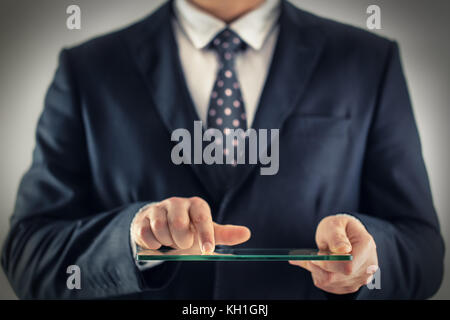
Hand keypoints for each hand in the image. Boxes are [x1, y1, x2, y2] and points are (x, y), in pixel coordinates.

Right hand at [131, 197, 250, 252]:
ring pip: (161, 228)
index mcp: (196, 205)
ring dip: (167, 242)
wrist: (161, 229)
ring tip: (171, 240)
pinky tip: (157, 241)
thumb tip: (246, 234)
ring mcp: (159, 208)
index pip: (202, 217)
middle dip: (181, 241)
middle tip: (183, 242)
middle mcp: (177, 203)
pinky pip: (146, 234)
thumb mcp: (207, 232)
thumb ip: (225, 234)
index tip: (207, 250)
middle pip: (179, 224)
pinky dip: (153, 243)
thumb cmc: (189, 230)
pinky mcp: (143, 217)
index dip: (204, 234)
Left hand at [289, 214, 377, 293]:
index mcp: (366, 247)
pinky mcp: (351, 285)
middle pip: (339, 278)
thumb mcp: (334, 224)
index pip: (347, 266)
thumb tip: (342, 249)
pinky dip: (319, 276)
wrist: (344, 234)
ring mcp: (361, 278)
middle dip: (319, 268)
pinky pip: (329, 287)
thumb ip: (336, 236)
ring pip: (331, 284)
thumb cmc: (338, 227)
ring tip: (312, 259)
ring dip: (317, 272)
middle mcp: (368, 266)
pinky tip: (317, 266)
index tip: (316, 255)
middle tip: (308, 257)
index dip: (329, 264)